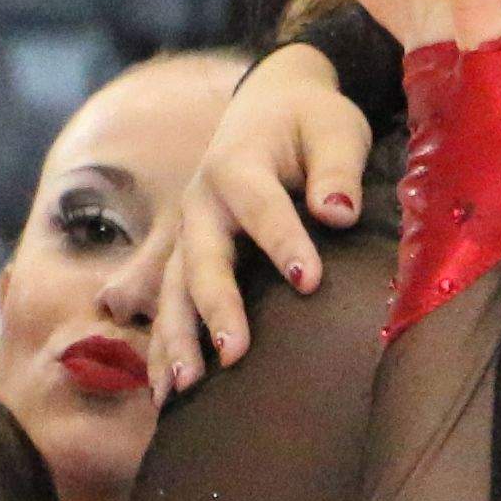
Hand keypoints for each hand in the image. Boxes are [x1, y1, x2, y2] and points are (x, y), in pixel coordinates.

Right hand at [148, 44, 370, 392]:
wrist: (270, 105)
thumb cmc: (310, 122)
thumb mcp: (335, 127)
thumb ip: (337, 166)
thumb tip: (338, 211)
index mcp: (237, 164)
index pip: (262, 208)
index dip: (285, 243)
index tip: (309, 281)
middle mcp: (201, 202)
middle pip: (202, 258)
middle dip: (216, 307)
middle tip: (234, 353)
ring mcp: (187, 233)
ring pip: (173, 289)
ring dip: (175, 339)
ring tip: (183, 388)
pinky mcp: (185, 256)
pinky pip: (167, 305)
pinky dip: (162, 349)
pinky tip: (166, 396)